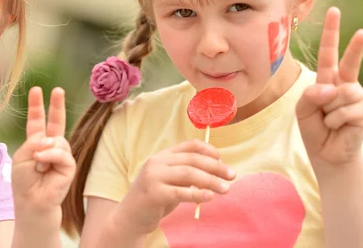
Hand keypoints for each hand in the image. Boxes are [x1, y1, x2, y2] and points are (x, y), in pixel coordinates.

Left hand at [11, 87, 75, 215]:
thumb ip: (35, 142)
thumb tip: (52, 139)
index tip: (36, 90)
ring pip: (58, 140)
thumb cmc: (23, 183)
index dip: (36, 106)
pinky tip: (44, 165)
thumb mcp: (22, 156)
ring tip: (38, 164)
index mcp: (36, 143)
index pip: (36, 121)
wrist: (32, 204)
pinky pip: (62, 153)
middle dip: (57, 105)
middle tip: (58, 89)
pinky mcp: (69, 166)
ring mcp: (61, 156)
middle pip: (55, 122)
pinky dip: (51, 156)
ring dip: (45, 150)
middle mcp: (50, 147)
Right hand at [116, 139, 235, 235]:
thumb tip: (216, 172)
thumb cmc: (155, 199)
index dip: (209, 150)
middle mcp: (157, 162)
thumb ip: (187, 175)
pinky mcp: (153, 193)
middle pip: (193, 159)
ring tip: (226, 188)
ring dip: (211, 180)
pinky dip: (197, 194)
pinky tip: (209, 197)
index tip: (222, 159)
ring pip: (188, 174)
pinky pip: (180, 192)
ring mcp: (153, 176)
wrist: (130, 216)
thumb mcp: (171, 182)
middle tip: (232, 175)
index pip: (190, 145)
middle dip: (216, 167)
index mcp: (163, 156)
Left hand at [296, 7, 362, 171]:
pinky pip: (345, 110)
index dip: (332, 33)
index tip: (335, 11)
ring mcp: (356, 97)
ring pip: (340, 94)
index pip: (329, 53)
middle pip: (349, 62)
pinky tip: (338, 127)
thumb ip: (311, 95)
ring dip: (329, 111)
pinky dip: (335, 121)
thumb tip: (331, 89)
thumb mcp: (303, 109)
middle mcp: (344, 85)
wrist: (327, 154)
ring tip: (330, 120)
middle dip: (356, 46)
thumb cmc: (314, 128)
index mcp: (327, 79)